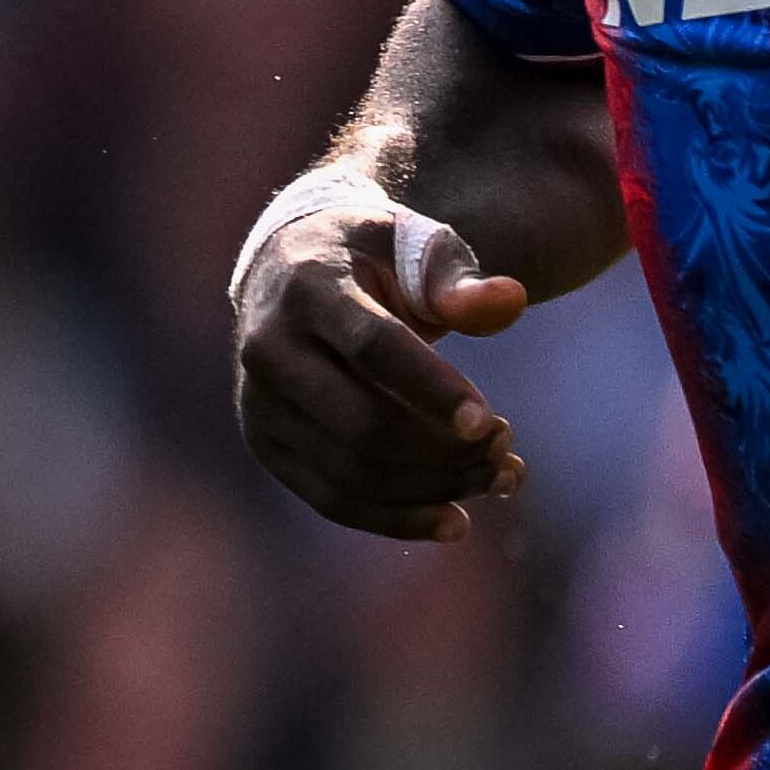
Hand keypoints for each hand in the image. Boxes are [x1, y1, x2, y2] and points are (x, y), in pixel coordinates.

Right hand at [231, 168, 539, 540]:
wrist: (287, 272)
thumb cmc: (369, 258)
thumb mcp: (414, 248)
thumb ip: (460, 281)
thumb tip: (511, 301)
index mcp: (305, 288)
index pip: (372, 348)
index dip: (434, 390)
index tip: (492, 424)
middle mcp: (266, 350)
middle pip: (360, 424)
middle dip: (443, 449)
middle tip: (506, 445)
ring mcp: (259, 405)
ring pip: (350, 472)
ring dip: (433, 487)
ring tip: (497, 476)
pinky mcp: (268, 446)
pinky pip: (333, 500)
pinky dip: (398, 519)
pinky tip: (456, 521)